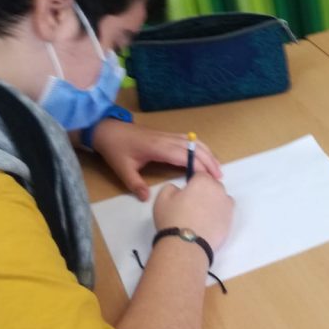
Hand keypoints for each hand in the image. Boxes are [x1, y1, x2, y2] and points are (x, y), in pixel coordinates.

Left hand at [93, 120, 221, 200]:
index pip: (184, 156)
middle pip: (194, 149)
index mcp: (158, 147)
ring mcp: (168, 135)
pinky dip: (201, 147)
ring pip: (194, 142)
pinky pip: (189, 140)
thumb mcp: (122, 169)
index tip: (209, 179)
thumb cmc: (116, 149)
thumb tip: (146, 198)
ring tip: (217, 168)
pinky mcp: (168, 135)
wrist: (109, 129)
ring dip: (208, 153)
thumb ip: (135, 184)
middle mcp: (167, 139)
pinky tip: (206, 156)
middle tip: (219, 177)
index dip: (198, 166)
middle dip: (209, 161)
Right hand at [153, 174, 233, 251]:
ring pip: (220, 199)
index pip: (200, 175)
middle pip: (213, 185)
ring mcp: (227, 206)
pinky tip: (208, 223)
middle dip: (204, 191)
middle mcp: (219, 190)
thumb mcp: (162, 198)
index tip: (187, 191)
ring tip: (201, 215)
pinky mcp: (230, 221)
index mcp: (203, 181)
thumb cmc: (173, 218)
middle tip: (192, 204)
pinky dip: (218, 215)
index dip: (193, 182)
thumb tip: (179, 190)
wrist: (186, 245)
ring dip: (213, 202)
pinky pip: (224, 213)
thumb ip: (171, 187)